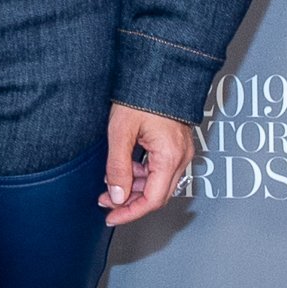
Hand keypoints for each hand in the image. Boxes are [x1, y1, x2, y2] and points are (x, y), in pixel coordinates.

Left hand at [101, 104, 193, 228]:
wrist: (159, 70)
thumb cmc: (140, 96)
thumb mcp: (121, 133)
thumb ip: (118, 167)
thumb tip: (117, 197)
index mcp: (170, 156)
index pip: (152, 200)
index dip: (130, 213)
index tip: (111, 217)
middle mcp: (181, 157)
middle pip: (157, 195)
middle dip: (130, 201)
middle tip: (105, 201)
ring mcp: (181, 151)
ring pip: (158, 183)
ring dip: (134, 187)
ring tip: (110, 183)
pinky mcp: (176, 145)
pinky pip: (160, 169)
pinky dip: (142, 174)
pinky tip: (125, 169)